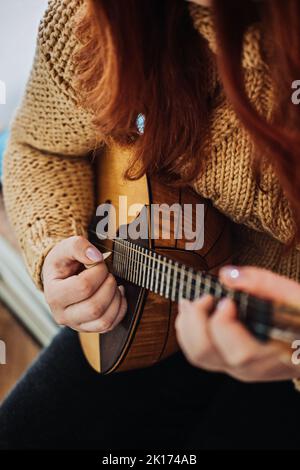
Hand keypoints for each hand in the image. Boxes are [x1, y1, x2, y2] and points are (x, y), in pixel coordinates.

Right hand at [42, 236, 126, 331]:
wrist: (61, 277)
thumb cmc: (64, 263)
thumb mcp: (65, 248)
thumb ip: (78, 246)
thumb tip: (96, 257)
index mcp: (53, 294)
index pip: (83, 287)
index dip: (98, 271)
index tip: (99, 263)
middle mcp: (62, 314)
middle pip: (94, 307)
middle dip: (108, 285)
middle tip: (107, 273)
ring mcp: (76, 324)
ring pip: (104, 320)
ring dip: (115, 299)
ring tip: (111, 284)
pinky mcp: (89, 328)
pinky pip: (110, 325)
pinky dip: (119, 309)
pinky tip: (115, 295)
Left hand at [175, 266, 299, 381]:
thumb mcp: (294, 297)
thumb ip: (262, 284)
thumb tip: (226, 275)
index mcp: (273, 355)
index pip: (240, 352)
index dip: (224, 325)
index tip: (227, 300)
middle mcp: (250, 367)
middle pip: (207, 353)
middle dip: (196, 320)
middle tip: (206, 297)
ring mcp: (236, 367)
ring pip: (197, 355)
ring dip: (187, 325)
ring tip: (190, 302)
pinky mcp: (228, 362)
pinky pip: (198, 353)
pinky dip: (188, 331)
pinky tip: (192, 312)